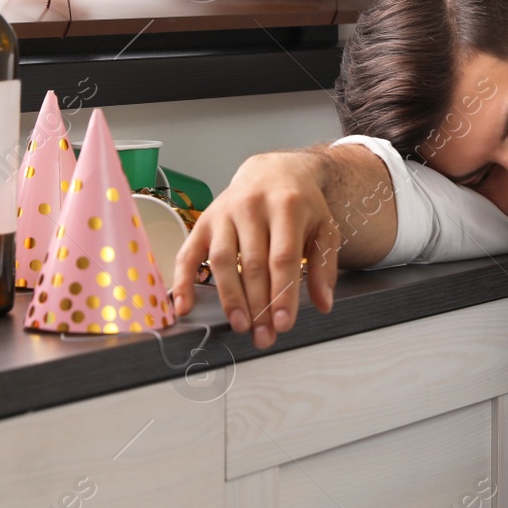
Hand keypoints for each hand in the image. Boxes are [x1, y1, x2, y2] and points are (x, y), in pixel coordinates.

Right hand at [170, 151, 342, 348]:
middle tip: (263, 335)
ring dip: (229, 298)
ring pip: (222, 261)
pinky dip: (183, 281)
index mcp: (286, 207)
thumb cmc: (299, 205)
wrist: (273, 171)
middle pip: (252, 263)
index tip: (282, 324)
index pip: (282, 257)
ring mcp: (223, 214)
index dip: (282, 293)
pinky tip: (184, 306)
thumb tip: (323, 303)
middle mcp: (251, 207)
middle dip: (258, 305)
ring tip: (240, 325)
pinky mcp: (203, 222)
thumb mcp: (323, 228)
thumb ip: (324, 266)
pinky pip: (188, 254)